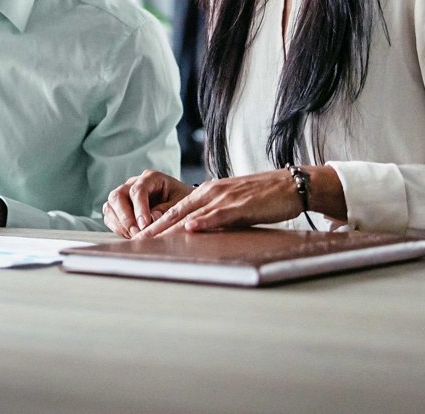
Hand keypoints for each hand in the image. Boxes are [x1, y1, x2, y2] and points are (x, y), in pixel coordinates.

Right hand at [103, 170, 193, 237]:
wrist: (182, 202)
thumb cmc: (182, 200)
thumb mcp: (181, 203)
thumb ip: (167, 209)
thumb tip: (151, 219)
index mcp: (151, 178)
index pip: (138, 190)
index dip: (139, 208)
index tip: (145, 225)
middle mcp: (134, 183)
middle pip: (118, 195)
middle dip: (125, 217)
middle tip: (137, 233)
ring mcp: (124, 194)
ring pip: (110, 205)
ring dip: (120, 223)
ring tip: (134, 236)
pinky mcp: (119, 207)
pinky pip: (110, 216)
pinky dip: (117, 227)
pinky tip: (130, 235)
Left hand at [134, 168, 338, 237]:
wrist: (289, 184)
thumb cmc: (262, 197)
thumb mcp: (232, 203)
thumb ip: (214, 213)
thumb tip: (197, 227)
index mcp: (207, 192)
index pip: (175, 210)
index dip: (156, 223)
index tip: (139, 236)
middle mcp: (210, 193)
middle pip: (176, 212)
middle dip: (154, 228)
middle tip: (135, 241)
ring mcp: (224, 198)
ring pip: (191, 214)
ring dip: (170, 228)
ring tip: (151, 239)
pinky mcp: (240, 205)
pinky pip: (218, 214)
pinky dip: (203, 221)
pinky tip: (190, 228)